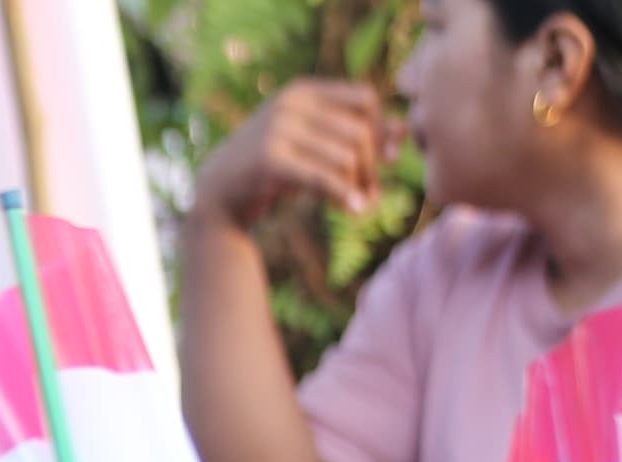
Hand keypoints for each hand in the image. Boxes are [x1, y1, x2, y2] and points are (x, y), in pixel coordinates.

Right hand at [192, 79, 389, 228]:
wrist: (217, 193)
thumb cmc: (271, 168)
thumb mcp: (311, 144)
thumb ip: (351, 133)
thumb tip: (404, 132)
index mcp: (303, 90)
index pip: (365, 99)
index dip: (381, 129)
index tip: (388, 160)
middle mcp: (291, 103)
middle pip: (359, 132)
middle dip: (373, 166)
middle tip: (374, 194)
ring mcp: (278, 129)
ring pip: (346, 157)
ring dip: (361, 186)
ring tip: (362, 206)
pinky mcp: (270, 160)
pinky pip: (323, 178)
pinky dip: (344, 196)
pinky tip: (354, 212)